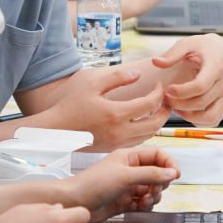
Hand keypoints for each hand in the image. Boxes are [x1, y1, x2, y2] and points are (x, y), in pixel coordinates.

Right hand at [49, 65, 171, 148]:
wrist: (55, 130)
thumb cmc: (71, 105)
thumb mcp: (92, 84)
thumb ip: (117, 77)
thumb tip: (138, 73)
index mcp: (116, 114)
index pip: (150, 104)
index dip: (159, 93)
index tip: (159, 85)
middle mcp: (120, 131)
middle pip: (155, 124)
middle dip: (165, 111)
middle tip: (167, 100)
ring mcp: (117, 143)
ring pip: (148, 135)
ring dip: (157, 122)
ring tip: (158, 109)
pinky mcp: (113, 148)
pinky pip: (138, 141)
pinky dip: (146, 131)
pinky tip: (143, 120)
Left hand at [63, 147, 179, 221]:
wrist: (75, 203)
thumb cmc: (93, 183)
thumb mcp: (125, 176)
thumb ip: (151, 174)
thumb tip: (172, 173)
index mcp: (130, 157)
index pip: (158, 155)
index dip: (169, 164)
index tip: (175, 174)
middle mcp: (131, 170)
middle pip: (158, 174)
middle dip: (160, 184)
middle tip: (154, 190)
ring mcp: (129, 186)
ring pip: (153, 190)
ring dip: (153, 196)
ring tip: (144, 200)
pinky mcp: (126, 201)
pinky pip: (144, 203)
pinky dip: (145, 205)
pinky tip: (139, 206)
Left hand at [152, 34, 222, 124]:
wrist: (220, 50)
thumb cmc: (202, 47)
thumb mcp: (187, 44)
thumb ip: (172, 53)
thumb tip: (156, 62)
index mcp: (216, 67)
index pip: (200, 86)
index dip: (181, 91)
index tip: (168, 89)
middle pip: (201, 102)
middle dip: (179, 103)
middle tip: (166, 98)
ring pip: (209, 116)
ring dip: (189, 116)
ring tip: (175, 107)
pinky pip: (213, 120)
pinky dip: (198, 121)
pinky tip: (185, 112)